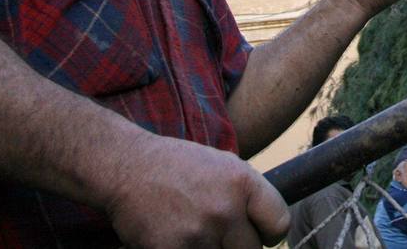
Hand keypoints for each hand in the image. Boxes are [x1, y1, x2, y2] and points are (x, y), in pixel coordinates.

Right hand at [104, 134, 287, 247]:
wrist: (128, 167)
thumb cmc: (177, 167)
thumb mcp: (224, 166)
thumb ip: (249, 197)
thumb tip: (272, 231)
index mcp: (243, 182)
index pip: (279, 225)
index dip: (267, 234)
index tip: (256, 234)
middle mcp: (225, 208)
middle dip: (237, 246)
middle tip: (218, 235)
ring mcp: (199, 233)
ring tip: (194, 232)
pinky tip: (177, 240)